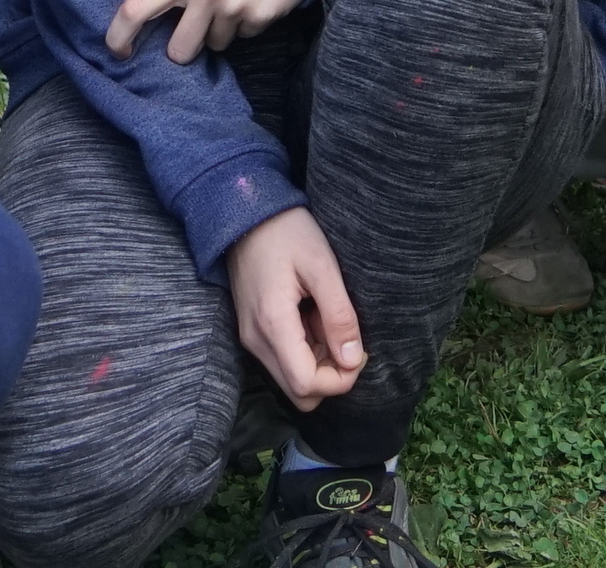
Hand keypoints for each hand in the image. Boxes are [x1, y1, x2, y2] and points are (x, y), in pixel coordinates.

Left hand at [107, 0, 310, 64]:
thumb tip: (164, 19)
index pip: (137, 8)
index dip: (119, 35)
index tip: (118, 50)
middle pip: (179, 51)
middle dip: (186, 48)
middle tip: (196, 31)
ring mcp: (235, 9)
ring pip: (216, 45)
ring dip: (223, 31)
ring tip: (236, 0)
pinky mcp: (261, 17)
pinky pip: (247, 36)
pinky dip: (250, 24)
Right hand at [227, 207, 365, 409]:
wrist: (246, 213)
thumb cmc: (286, 232)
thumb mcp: (322, 267)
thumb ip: (339, 315)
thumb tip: (353, 360)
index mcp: (273, 325)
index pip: (306, 384)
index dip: (340, 379)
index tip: (360, 351)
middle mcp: (256, 341)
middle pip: (298, 392)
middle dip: (331, 377)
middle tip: (348, 339)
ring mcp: (251, 338)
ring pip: (291, 379)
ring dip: (319, 362)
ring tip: (328, 320)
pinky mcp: (253, 331)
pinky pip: (283, 360)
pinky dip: (305, 351)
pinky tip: (313, 317)